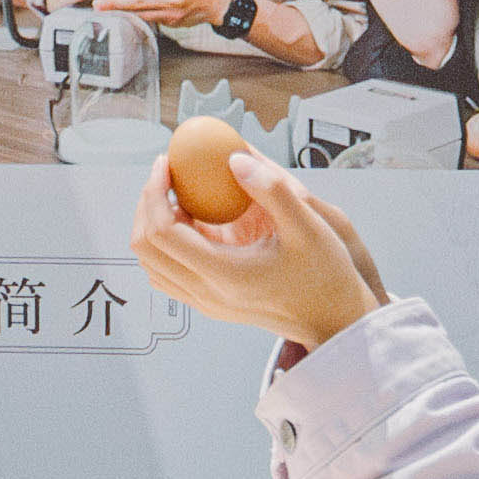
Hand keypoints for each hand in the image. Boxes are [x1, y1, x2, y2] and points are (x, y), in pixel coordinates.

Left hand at [95, 0, 233, 29]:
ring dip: (120, 10)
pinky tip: (121, 12)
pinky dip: (134, 14)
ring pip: (141, 12)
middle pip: (138, 0)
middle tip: (97, 3)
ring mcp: (172, 13)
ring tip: (103, 8)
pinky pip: (149, 18)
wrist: (218, 0)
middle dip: (114, 2)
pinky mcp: (171, 23)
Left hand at [127, 142, 390, 350]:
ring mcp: (205, 304)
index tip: (167, 163)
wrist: (334, 320)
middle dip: (147, 204)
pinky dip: (166, 245)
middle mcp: (206, 294)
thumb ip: (272, 189)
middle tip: (167, 174)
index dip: (155, 192)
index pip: (162, 231)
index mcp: (224, 274)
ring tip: (176, 195)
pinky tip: (193, 223)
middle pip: (145, 248)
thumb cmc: (326, 275)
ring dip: (152, 225)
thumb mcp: (309, 226)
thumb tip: (233, 158)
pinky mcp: (209, 306)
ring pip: (151, 265)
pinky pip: (168, 275)